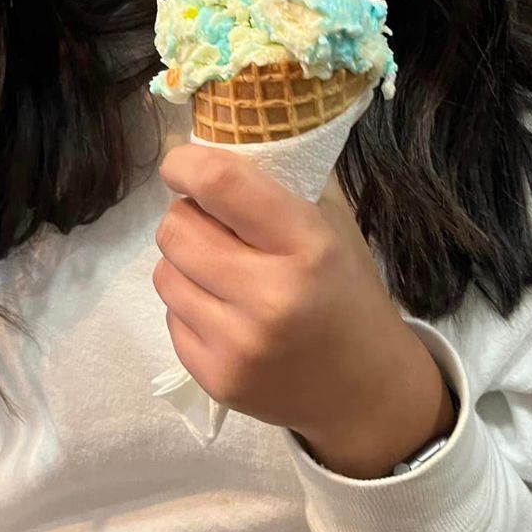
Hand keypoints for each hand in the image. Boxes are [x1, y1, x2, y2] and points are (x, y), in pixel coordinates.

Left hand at [155, 145, 454, 477]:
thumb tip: (215, 141)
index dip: (186, 164)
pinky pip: (169, 316)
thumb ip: (283, 181)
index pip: (221, 184)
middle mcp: (270, 297)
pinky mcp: (216, 379)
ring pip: (164, 272)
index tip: (181, 164)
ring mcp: (239, 345)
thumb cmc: (346, 291)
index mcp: (307, 245)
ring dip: (184, 262)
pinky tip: (225, 312)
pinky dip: (188, 304)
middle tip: (214, 226)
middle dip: (187, 216)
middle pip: (177, 228)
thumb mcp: (333, 225)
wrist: (367, 391)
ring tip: (222, 270)